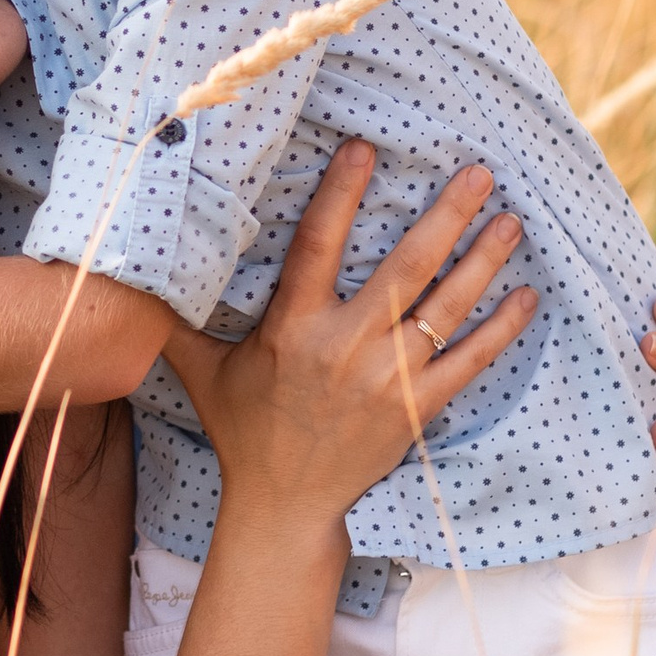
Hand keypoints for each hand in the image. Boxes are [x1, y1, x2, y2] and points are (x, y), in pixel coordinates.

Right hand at [160, 144, 537, 525]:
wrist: (284, 505)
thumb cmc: (245, 430)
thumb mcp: (202, 371)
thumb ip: (174, 322)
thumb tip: (129, 278)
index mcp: (292, 328)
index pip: (317, 245)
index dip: (341, 194)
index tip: (365, 149)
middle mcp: (344, 347)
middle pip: (404, 268)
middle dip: (445, 217)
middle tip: (479, 173)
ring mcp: (387, 379)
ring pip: (444, 308)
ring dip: (482, 261)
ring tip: (510, 221)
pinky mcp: (418, 409)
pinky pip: (468, 362)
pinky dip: (500, 329)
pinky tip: (525, 295)